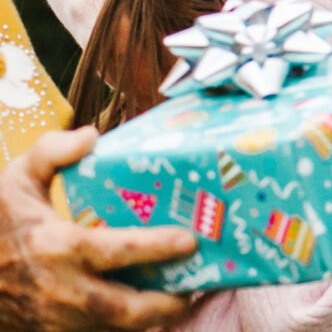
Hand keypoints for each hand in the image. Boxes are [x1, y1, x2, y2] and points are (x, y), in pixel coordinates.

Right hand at [0, 129, 196, 329]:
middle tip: (195, 289)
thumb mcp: (17, 179)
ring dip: (146, 321)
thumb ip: (53, 152)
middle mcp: (59, 290)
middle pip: (123, 310)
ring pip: (111, 330)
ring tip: (179, 302)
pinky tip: (142, 313)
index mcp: (57, 246)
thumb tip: (92, 136)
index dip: (156, 248)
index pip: (117, 251)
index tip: (189, 240)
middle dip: (165, 306)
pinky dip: (119, 328)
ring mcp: (52, 319)